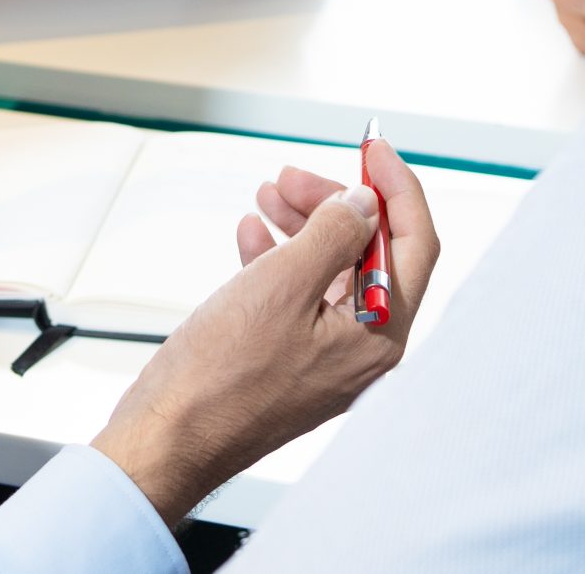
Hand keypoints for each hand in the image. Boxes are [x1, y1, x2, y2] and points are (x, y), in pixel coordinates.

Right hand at [91, 138, 437, 525]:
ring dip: (303, 225)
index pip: (415, 244)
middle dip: (336, 204)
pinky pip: (301, 297)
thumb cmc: (223, 375)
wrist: (169, 437)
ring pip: (332, 270)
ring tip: (267, 194)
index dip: (395, 187)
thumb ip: (334, 234)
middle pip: (370, 252)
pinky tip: (252, 234)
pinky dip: (280, 259)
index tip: (373, 147)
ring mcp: (329, 358)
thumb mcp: (283, 284)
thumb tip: (366, 203)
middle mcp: (364, 349)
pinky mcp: (293, 361)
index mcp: (380, 335)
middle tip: (294, 176)